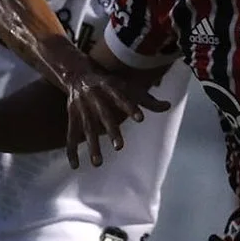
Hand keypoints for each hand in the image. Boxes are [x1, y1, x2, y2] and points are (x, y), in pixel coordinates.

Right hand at [46, 39, 170, 169]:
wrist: (78, 74)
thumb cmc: (110, 85)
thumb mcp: (128, 87)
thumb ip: (148, 100)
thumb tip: (168, 106)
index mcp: (111, 87)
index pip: (122, 97)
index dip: (130, 107)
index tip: (140, 119)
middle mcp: (95, 96)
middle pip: (104, 115)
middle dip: (111, 131)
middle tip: (120, 148)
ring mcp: (82, 108)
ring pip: (87, 128)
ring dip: (92, 146)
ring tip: (98, 164)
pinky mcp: (72, 116)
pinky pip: (71, 134)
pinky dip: (71, 150)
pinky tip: (75, 166)